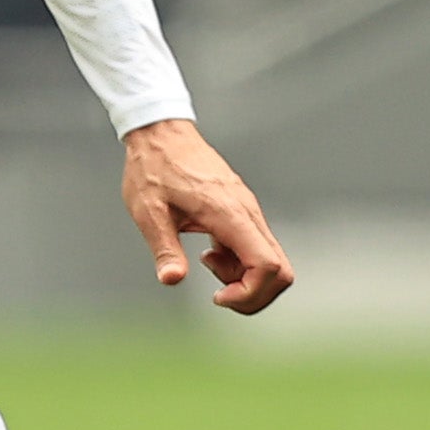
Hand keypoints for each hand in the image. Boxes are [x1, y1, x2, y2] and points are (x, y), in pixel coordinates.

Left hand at [122, 119, 293, 314]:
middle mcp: (248, 212)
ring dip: (244, 277)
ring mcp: (249, 210)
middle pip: (280, 270)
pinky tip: (210, 251)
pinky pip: (257, 247)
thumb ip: (164, 249)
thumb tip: (172, 279)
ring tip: (206, 261)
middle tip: (218, 294)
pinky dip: (240, 262)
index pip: (268, 265)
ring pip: (271, 260)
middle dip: (254, 294)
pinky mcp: (244, 210)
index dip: (250, 293)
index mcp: (229, 213)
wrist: (160, 133)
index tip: (216, 297)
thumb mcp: (148, 212)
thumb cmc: (152, 168)